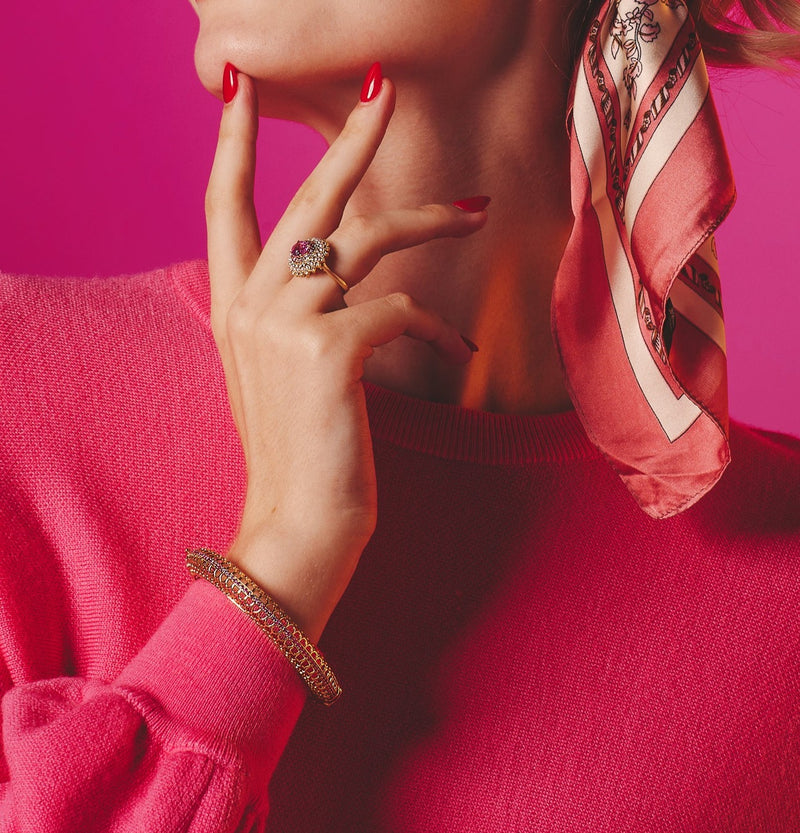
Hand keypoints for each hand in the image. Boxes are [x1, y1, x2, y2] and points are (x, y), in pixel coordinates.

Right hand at [204, 65, 486, 640]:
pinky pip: (402, 309)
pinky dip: (438, 325)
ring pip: (365, 240)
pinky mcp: (330, 349)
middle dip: (347, 139)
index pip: (221, 205)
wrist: (299, 525)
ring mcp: (285, 323)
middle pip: (305, 199)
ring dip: (427, 219)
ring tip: (474, 211)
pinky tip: (460, 348)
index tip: (237, 91)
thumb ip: (296, 317)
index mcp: (232, 308)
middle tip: (382, 93)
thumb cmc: (300, 454)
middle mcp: (249, 305)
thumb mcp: (280, 374)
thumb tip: (348, 278)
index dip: (231, 145)